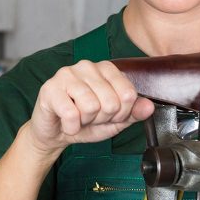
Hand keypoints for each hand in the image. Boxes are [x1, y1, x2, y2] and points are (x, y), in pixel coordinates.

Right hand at [27, 61, 154, 155]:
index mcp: (106, 69)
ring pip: (91, 107)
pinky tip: (66, 122)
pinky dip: (70, 127)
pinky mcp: (50, 89)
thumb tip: (149, 106)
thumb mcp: (114, 121)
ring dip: (85, 122)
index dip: (121, 113)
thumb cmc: (84, 122)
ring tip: (77, 118)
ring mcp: (67, 74)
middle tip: (89, 118)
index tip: (108, 115)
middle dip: (101, 119)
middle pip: (111, 102)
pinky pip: (71, 114)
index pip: (129, 94)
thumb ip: (133, 113)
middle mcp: (87, 66)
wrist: (55, 133)